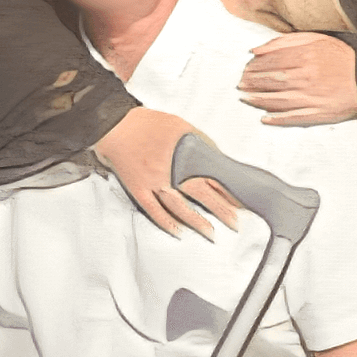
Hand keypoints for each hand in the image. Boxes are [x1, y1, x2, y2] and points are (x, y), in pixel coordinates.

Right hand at [94, 109, 240, 239]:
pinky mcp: (138, 189)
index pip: (212, 177)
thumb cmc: (147, 123)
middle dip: (220, 209)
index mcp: (183, 156)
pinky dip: (166, 222)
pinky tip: (178, 231)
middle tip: (235, 224)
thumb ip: (199, 141)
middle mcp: (171, 173)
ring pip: (179, 207)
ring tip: (211, 233)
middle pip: (201, 194)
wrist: (116, 124)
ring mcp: (154, 183)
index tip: (241, 202)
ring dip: (196, 221)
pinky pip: (153, 210)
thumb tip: (216, 157)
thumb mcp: (179, 125)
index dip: (227, 190)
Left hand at [239, 32, 356, 125]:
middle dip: (252, 83)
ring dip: (258, 100)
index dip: (254, 67)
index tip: (244, 69)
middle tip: (240, 83)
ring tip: (245, 98)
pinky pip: (293, 118)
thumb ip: (284, 41)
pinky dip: (277, 120)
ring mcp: (311, 97)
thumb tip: (255, 50)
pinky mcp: (319, 114)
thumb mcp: (316, 39)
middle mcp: (305, 77)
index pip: (269, 62)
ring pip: (277, 100)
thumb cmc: (342, 57)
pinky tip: (265, 119)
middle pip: (270, 81)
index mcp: (304, 56)